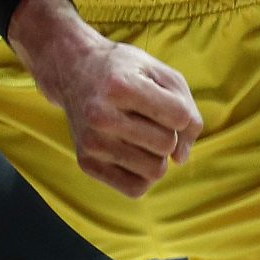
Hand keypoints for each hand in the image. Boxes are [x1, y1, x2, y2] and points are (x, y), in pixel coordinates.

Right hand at [13, 0, 201, 198]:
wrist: (73, 71)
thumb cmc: (124, 72)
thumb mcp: (159, 73)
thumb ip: (186, 109)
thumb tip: (181, 159)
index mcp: (120, 85)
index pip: (179, 116)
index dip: (181, 111)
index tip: (164, 101)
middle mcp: (101, 116)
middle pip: (167, 145)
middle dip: (168, 132)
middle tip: (148, 117)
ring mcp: (92, 142)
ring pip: (155, 171)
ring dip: (157, 155)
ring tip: (141, 135)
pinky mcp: (86, 163)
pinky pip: (136, 188)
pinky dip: (144, 175)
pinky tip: (134, 153)